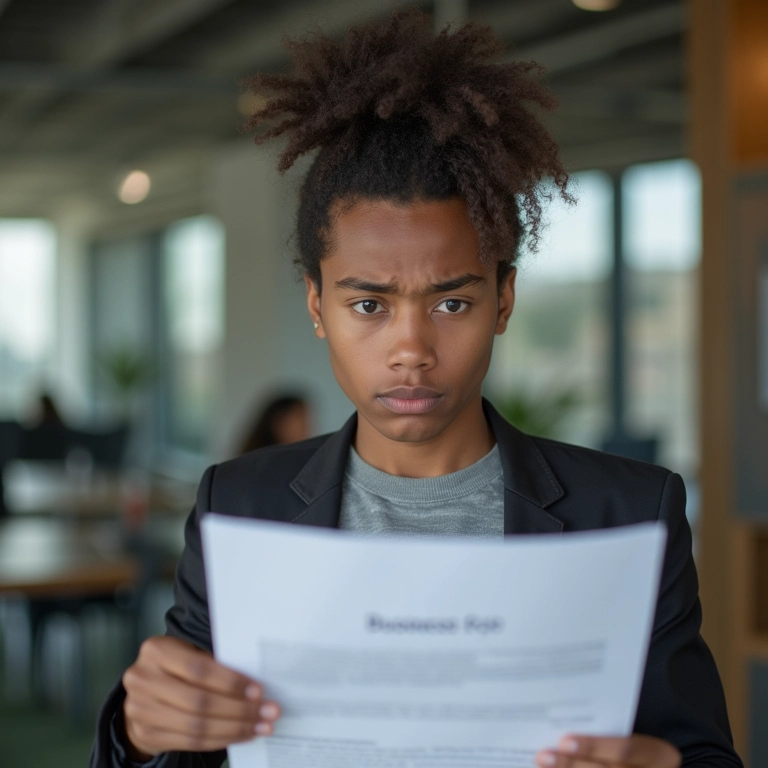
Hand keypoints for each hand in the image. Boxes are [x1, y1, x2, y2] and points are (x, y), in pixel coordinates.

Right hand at [121, 636, 280, 760]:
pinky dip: (220, 739)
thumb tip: (255, 686)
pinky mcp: (146, 733)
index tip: (259, 690)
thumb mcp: (188, 652)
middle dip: (240, 709)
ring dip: (235, 728)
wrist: (142, 692)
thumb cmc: (176, 667)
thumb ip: (213, 664)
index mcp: (156, 650)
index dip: (231, 682)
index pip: (199, 669)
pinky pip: (190, 741)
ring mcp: (140, 709)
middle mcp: (143, 679)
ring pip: (196, 726)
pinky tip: (241, 734)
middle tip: (268, 712)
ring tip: (261, 727)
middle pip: (199, 701)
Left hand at [536, 734, 680, 767]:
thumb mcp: (629, 737)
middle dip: (572, 766)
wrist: (644, 765)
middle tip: (543, 756)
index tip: (564, 740)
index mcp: (659, 755)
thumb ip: (604, 730)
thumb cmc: (633, 749)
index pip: (625, 749)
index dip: (594, 746)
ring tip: (543, 765)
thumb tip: (559, 726)